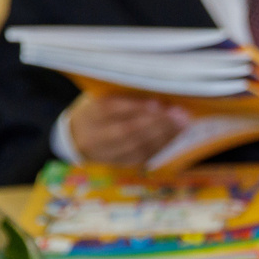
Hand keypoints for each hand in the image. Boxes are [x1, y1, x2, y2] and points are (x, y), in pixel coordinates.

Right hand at [69, 95, 190, 165]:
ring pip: (138, 147)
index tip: (157, 103)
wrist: (76, 138)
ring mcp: (107, 154)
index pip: (111, 110)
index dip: (135, 108)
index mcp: (89, 114)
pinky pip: (144, 156)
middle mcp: (95, 137)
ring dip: (164, 135)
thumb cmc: (98, 110)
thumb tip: (158, 95)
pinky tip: (176, 134)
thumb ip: (125, 96)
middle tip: (178, 114)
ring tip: (183, 123)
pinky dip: (162, 144)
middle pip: (127, 132)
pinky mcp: (121, 163)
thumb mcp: (102, 97)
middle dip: (156, 123)